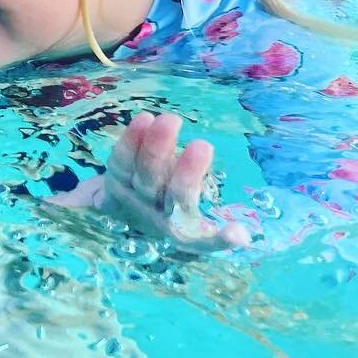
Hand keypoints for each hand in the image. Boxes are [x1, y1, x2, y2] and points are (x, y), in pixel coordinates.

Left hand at [93, 111, 250, 252]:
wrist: (119, 211)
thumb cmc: (171, 211)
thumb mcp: (194, 226)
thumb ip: (215, 230)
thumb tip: (242, 236)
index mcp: (180, 230)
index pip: (201, 236)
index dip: (217, 238)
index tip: (237, 231)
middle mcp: (154, 215)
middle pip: (170, 195)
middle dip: (186, 172)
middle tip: (204, 146)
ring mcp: (130, 196)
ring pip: (143, 174)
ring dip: (155, 148)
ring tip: (171, 121)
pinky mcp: (114, 177)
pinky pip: (121, 159)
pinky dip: (130, 140)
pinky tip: (145, 118)